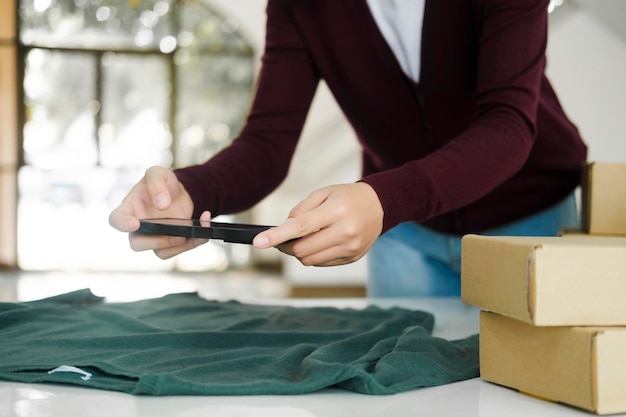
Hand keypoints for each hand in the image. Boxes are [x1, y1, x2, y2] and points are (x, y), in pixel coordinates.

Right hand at [108, 166, 208, 258]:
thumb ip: (157, 183)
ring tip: (194, 226)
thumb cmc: (163, 183)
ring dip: (180, 244)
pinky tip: (204, 223)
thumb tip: (161, 204)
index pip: (116, 219)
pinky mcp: (169, 243)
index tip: (135, 223)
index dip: (122, 224)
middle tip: (175, 233)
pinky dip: (194, 241)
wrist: (180, 192)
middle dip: (156, 241)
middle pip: (137, 243)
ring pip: (160, 251)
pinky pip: (178, 250)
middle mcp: (139, 227)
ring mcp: (154, 237)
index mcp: (130, 208)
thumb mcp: (159, 173)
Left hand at [253, 182, 382, 265]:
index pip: (300, 227)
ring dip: (299, 252)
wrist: (379, 205)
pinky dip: (314, 255)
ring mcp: (351, 247)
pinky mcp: (352, 257)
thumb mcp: (323, 193)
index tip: (259, 242)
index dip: (276, 236)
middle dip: (286, 245)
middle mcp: (346, 231)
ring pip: (310, 260)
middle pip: (302, 249)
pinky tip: (320, 242)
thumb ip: (301, 210)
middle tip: (281, 238)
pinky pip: (322, 263)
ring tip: (304, 238)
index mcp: (337, 211)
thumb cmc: (348, 197)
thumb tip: (283, 229)